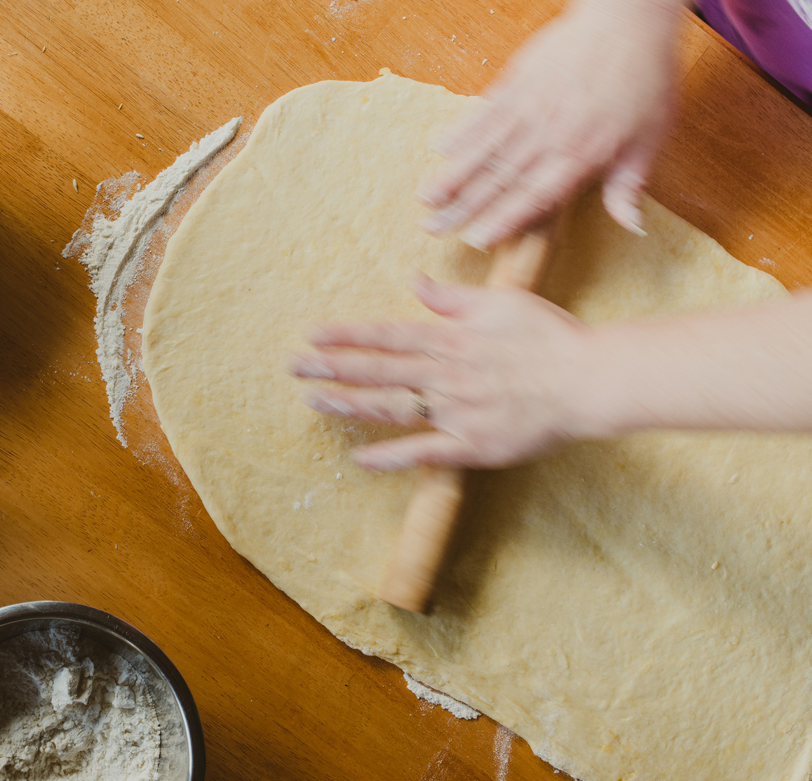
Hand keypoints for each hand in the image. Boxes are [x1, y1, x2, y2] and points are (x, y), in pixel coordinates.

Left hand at [290, 276, 596, 469]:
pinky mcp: (472, 446)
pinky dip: (391, 457)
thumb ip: (451, 297)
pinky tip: (358, 459)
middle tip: (293, 367)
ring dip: (350, 404)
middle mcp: (446, 373)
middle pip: (380, 370)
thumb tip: (413, 280)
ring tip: (314, 401)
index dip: (347, 336)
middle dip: (333, 367)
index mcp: (451, 338)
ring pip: (393, 407)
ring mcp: (457, 412)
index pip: (388, 335)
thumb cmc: (550, 337)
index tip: (312, 335)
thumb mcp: (500, 303)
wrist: (590, 381)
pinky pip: (424, 453)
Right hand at [419, 0, 680, 247]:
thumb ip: (630, 186)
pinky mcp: (518, 81)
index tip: (476, 240)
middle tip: (433, 228)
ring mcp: (530, 106)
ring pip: (484, 148)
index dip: (504, 220)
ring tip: (425, 198)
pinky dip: (460, 130)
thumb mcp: (650, 139)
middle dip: (463, 207)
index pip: (535, 196)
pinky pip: (483, 111)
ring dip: (452, 175)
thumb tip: (632, 228)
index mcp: (582, 154)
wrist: (629, 19)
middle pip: (498, 178)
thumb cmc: (644, 78)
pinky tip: (438, 148)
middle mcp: (550, 134)